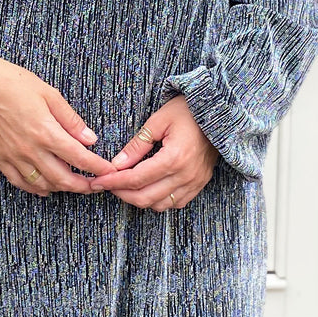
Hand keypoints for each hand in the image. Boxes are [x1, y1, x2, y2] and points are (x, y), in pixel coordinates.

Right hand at [0, 39, 116, 196]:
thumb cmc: (14, 82)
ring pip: (43, 184)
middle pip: (63, 178)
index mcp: (46, 132)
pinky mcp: (0, 157)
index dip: (97, 168)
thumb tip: (90, 139)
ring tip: (75, 185)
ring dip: (62, 188)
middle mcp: (30, 149)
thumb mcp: (49, 94)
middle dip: (84, 186)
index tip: (109, 171)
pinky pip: (20, 182)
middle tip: (97, 185)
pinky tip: (46, 188)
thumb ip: (71, 120)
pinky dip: (35, 188)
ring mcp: (13, 156)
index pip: (79, 158)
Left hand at [85, 94, 219, 211]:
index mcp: (174, 158)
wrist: (219, 112)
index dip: (113, 182)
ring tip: (125, 187)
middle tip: (107, 185)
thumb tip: (117, 164)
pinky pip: (176, 204)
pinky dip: (158, 201)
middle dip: (121, 194)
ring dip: (139, 199)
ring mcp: (195, 182)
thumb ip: (137, 145)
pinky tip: (148, 189)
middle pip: (145, 197)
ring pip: (159, 205)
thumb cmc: (188, 111)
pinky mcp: (200, 184)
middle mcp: (186, 175)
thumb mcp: (158, 121)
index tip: (98, 182)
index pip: (136, 179)